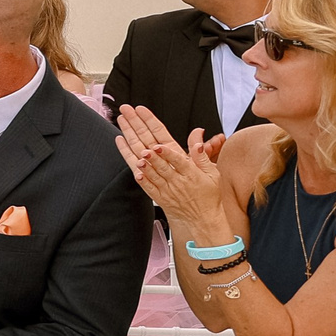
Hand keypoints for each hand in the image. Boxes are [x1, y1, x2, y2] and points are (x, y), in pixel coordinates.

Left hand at [113, 106, 230, 232]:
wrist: (202, 220)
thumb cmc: (208, 195)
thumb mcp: (211, 173)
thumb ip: (201, 153)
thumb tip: (198, 133)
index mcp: (189, 171)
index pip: (175, 156)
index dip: (163, 146)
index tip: (156, 140)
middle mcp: (175, 178)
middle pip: (154, 154)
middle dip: (139, 132)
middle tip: (128, 116)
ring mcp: (165, 187)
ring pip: (147, 167)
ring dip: (134, 150)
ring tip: (124, 135)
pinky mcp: (157, 195)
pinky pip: (144, 182)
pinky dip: (137, 171)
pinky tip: (130, 160)